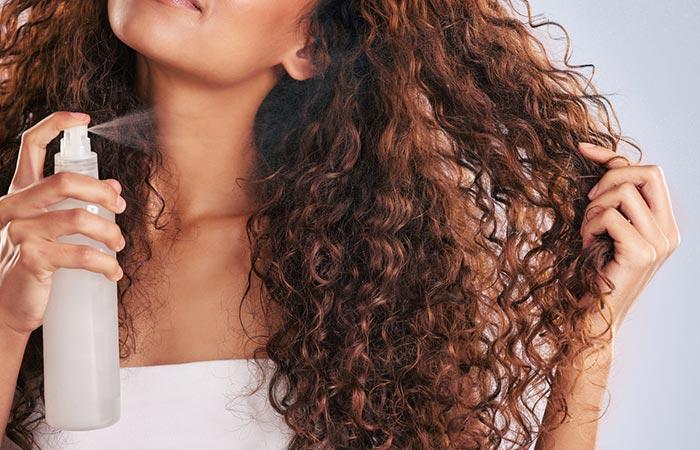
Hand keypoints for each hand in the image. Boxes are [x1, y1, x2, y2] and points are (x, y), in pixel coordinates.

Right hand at [0, 111, 126, 335]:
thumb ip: (74, 206)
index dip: (55, 124)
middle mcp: (14, 207)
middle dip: (102, 192)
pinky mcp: (31, 259)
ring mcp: (20, 232)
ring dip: (111, 233)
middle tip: (120, 207)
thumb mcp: (49, 230)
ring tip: (119, 247)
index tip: (83, 118)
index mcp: (19, 195)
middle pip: (66, 180)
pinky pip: (82, 255)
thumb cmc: (31, 265)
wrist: (6, 306)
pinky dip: (106, 264)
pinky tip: (113, 272)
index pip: (30, 146)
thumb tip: (114, 187)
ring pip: (80, 219)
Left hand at [577, 142, 680, 336]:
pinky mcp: (642, 253)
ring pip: (625, 192)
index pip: (651, 172)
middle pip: (649, 172)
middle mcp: (669, 232)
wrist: (595, 314)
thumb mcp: (605, 229)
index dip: (614, 158)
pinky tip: (587, 244)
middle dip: (611, 175)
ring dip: (595, 208)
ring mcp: (659, 243)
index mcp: (665, 224)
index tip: (583, 149)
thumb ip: (612, 200)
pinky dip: (589, 225)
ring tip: (588, 231)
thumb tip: (602, 162)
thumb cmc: (594, 271)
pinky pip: (610, 216)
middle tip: (589, 200)